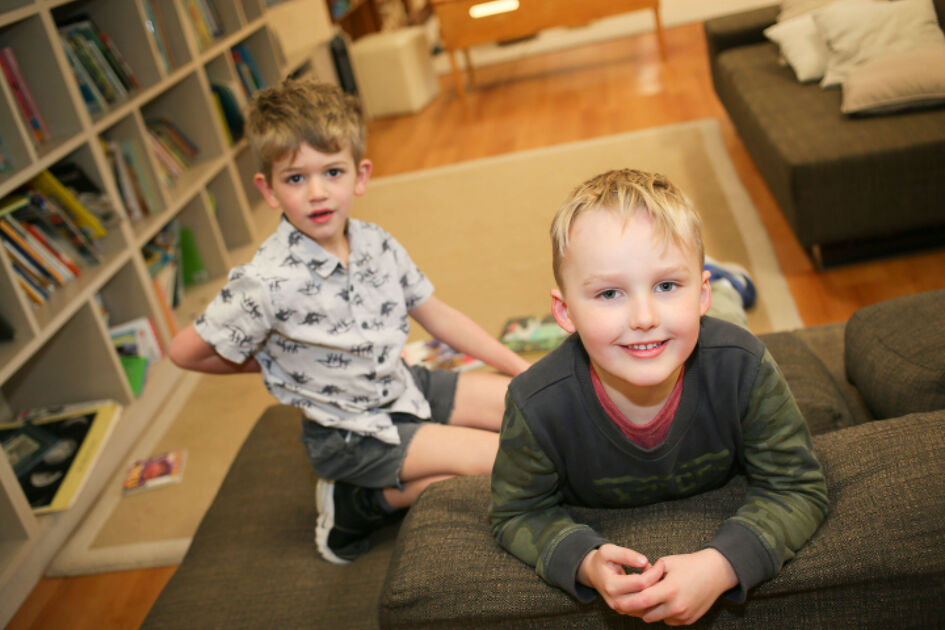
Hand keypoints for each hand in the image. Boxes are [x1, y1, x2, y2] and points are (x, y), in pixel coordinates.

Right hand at [578, 544, 662, 610]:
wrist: (593, 573)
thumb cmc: (602, 560)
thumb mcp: (609, 550)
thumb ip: (626, 554)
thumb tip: (644, 561)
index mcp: (611, 585)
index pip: (641, 582)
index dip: (654, 572)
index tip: (660, 563)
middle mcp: (615, 601)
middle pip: (646, 595)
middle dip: (657, 582)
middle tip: (660, 570)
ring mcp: (620, 609)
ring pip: (648, 605)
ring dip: (656, 591)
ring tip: (654, 576)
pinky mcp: (625, 612)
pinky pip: (644, 608)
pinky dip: (652, 598)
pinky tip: (651, 585)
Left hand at [611, 548, 737, 624]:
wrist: (716, 573)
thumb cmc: (690, 564)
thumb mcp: (667, 563)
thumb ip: (649, 574)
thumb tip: (634, 582)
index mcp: (669, 590)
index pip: (641, 601)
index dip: (626, 603)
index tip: (616, 602)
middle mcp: (676, 606)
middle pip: (646, 614)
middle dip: (636, 607)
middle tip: (631, 598)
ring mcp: (684, 615)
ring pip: (656, 618)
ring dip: (650, 610)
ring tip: (649, 596)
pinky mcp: (689, 620)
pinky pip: (668, 620)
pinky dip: (663, 613)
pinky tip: (665, 600)